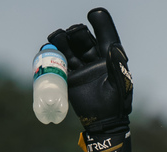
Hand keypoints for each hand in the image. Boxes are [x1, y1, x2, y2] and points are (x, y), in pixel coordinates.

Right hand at [48, 7, 132, 151]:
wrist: (104, 122)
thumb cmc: (117, 103)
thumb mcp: (120, 83)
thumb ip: (116, 65)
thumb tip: (113, 48)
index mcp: (109, 57)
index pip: (105, 35)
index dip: (101, 23)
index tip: (95, 13)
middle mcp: (94, 59)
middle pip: (82, 39)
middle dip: (76, 33)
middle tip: (72, 32)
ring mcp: (81, 67)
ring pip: (69, 49)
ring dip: (62, 41)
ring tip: (56, 37)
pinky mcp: (70, 78)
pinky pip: (59, 64)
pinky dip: (51, 57)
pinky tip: (46, 51)